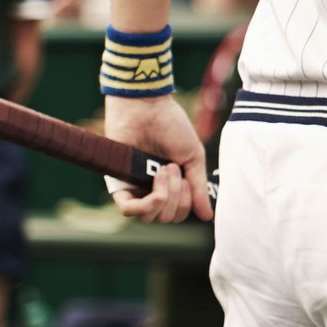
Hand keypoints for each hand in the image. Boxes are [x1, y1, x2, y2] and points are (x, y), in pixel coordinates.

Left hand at [103, 94, 213, 222]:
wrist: (147, 108)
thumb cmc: (171, 126)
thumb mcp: (193, 157)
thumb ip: (199, 187)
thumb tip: (207, 216)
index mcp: (170, 185)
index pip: (178, 213)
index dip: (186, 202)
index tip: (187, 176)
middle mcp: (151, 190)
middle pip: (165, 218)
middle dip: (177, 197)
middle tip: (173, 168)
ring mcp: (136, 188)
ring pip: (149, 217)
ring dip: (164, 196)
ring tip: (163, 170)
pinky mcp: (119, 184)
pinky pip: (128, 210)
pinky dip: (146, 204)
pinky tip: (155, 185)